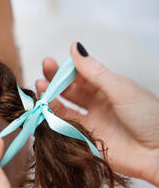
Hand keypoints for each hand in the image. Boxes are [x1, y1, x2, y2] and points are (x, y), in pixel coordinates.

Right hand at [37, 42, 158, 185]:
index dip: (67, 68)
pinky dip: (53, 117)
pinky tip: (46, 106)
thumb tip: (75, 47)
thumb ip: (95, 72)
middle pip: (70, 90)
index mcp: (109, 89)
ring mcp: (91, 122)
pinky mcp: (85, 140)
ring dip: (51, 97)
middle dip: (55, 80)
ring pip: (65, 107)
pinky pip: (65, 126)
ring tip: (40, 86)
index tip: (52, 61)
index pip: (82, 75)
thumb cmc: (150, 118)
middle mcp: (98, 104)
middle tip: (43, 70)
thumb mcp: (121, 89)